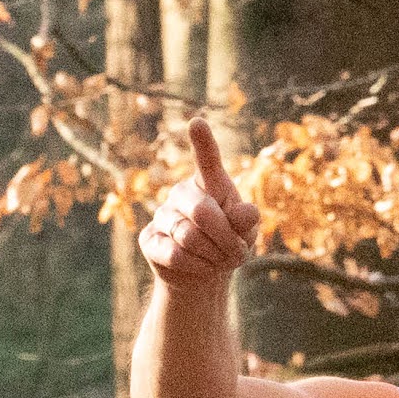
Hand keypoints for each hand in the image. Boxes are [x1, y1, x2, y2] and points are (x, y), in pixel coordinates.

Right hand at [138, 118, 259, 296]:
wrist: (204, 275)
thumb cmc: (228, 243)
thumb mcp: (245, 232)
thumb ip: (247, 220)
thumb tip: (249, 212)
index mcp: (209, 183)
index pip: (206, 159)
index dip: (202, 142)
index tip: (197, 123)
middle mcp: (181, 193)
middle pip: (202, 211)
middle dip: (225, 237)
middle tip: (237, 253)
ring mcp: (162, 214)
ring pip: (189, 236)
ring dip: (213, 255)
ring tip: (220, 261)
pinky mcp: (149, 239)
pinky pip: (175, 254)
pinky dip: (197, 267)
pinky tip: (202, 267)